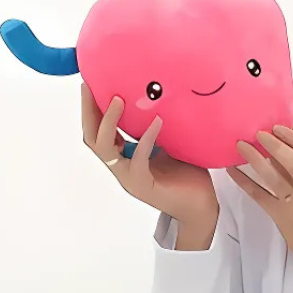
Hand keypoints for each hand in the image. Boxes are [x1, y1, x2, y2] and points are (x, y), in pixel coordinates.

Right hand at [81, 85, 217, 227]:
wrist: (202, 208)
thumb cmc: (188, 177)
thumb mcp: (170, 145)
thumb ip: (158, 128)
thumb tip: (158, 98)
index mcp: (125, 157)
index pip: (99, 131)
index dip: (92, 109)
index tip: (91, 83)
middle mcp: (122, 167)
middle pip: (93, 138)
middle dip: (89, 111)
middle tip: (90, 86)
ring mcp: (130, 178)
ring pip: (105, 149)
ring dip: (109, 122)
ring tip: (118, 100)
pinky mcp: (143, 185)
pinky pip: (137, 160)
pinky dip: (146, 139)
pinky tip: (157, 122)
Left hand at [228, 126, 292, 278]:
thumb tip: (280, 151)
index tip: (279, 128)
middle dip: (275, 145)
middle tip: (258, 133)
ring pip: (275, 177)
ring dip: (255, 159)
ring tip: (241, 145)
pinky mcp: (281, 217)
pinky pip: (259, 196)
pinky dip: (244, 182)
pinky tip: (232, 170)